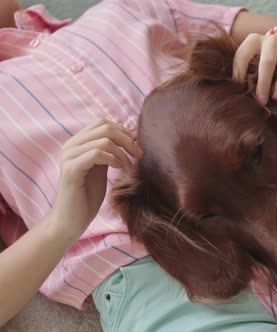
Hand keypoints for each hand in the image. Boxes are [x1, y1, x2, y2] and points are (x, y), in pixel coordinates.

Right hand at [49, 120, 142, 240]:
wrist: (71, 219)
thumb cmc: (88, 195)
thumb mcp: (102, 168)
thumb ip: (110, 152)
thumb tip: (130, 136)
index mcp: (78, 143)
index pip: (103, 123)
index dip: (123, 131)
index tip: (136, 146)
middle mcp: (71, 146)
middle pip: (105, 128)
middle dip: (127, 140)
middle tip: (139, 155)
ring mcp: (69, 156)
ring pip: (103, 140)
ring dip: (123, 153)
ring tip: (129, 168)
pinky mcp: (71, 169)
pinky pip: (96, 153)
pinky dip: (113, 159)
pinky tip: (119, 169)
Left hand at [233, 31, 276, 104]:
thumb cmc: (260, 57)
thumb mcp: (249, 58)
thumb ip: (242, 70)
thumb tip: (235, 90)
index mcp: (254, 40)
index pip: (243, 55)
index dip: (239, 72)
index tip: (238, 88)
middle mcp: (272, 41)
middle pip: (268, 61)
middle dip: (264, 83)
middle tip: (261, 101)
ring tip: (276, 98)